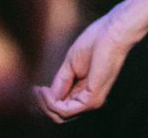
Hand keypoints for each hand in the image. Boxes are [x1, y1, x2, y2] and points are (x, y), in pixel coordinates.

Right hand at [33, 8, 145, 122]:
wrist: (113, 31)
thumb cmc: (96, 40)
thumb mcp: (71, 65)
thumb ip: (61, 83)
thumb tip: (49, 98)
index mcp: (85, 90)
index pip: (62, 105)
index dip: (45, 100)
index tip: (34, 88)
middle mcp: (89, 98)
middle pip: (59, 114)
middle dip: (42, 105)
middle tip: (34, 90)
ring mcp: (92, 101)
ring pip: (60, 115)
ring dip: (44, 103)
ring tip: (39, 90)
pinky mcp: (92, 99)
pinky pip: (65, 110)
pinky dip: (51, 102)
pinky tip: (45, 90)